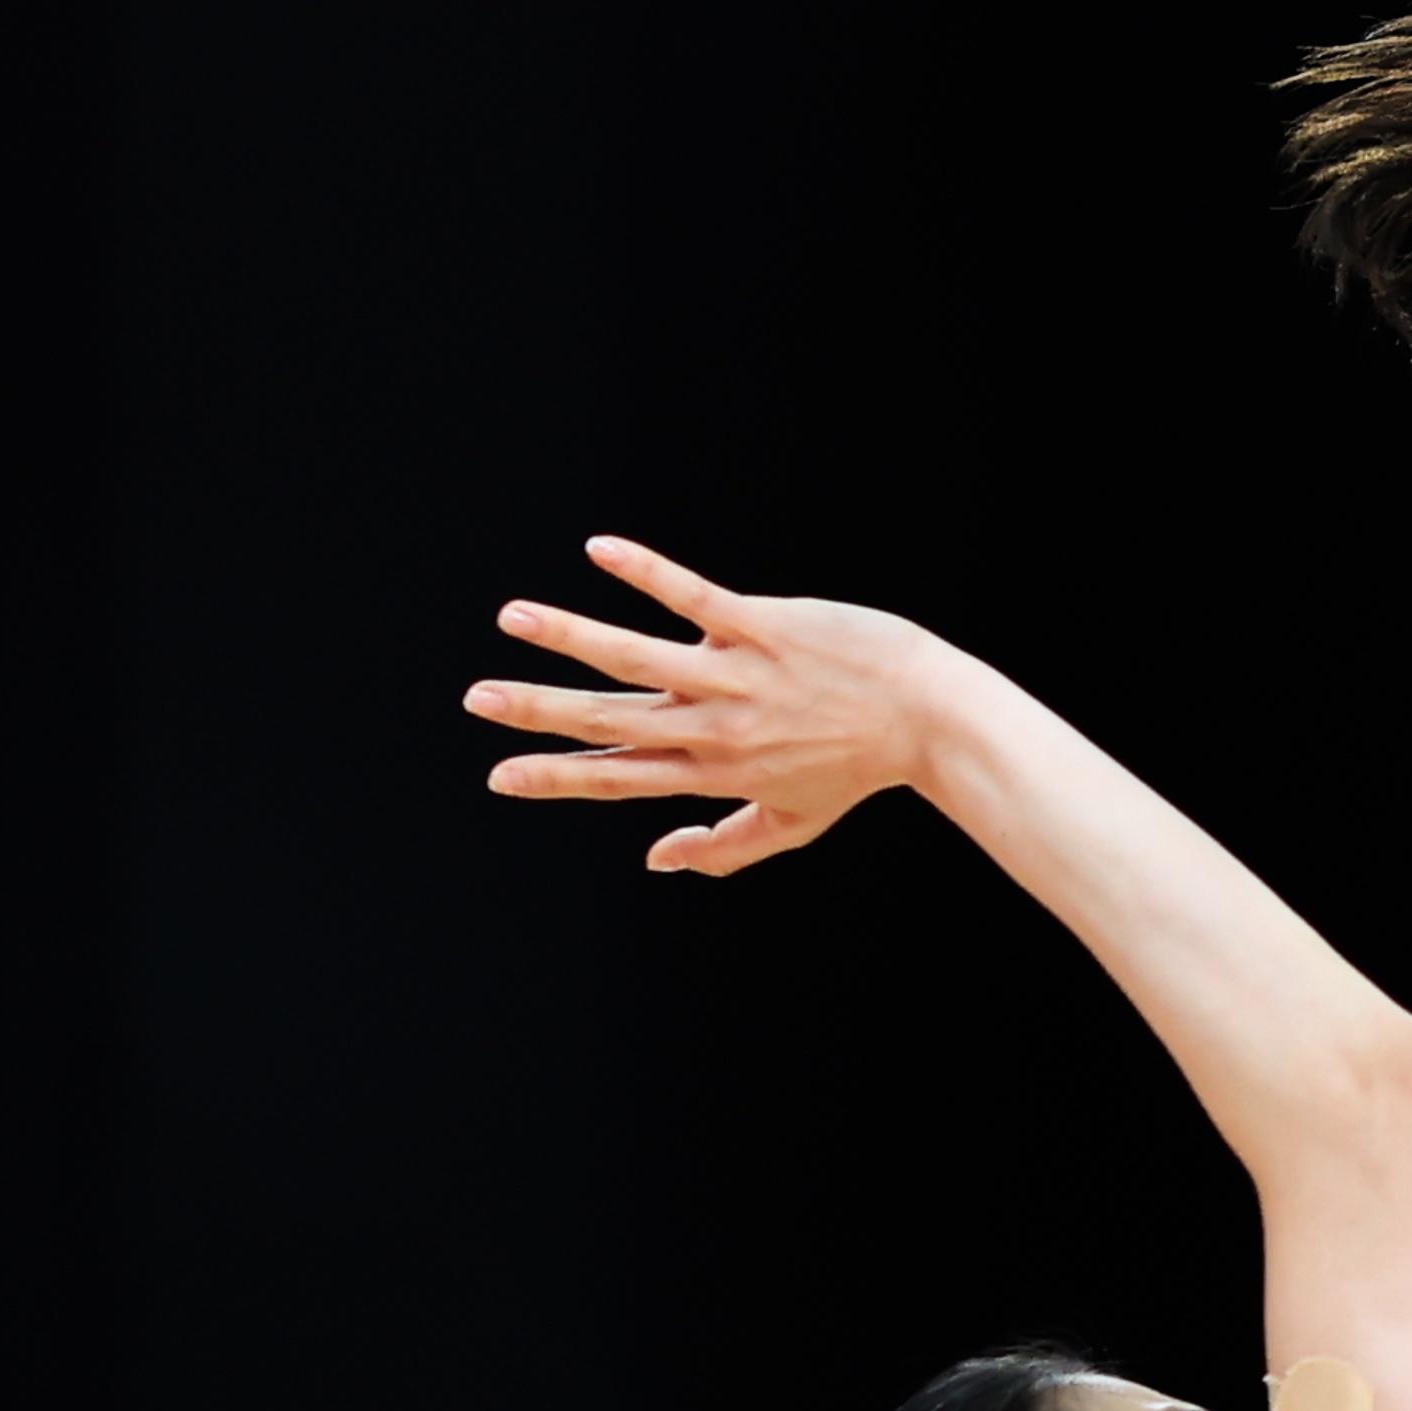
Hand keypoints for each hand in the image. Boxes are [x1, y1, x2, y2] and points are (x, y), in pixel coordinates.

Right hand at [465, 537, 970, 874]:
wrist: (933, 718)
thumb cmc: (863, 768)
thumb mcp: (793, 822)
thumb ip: (721, 846)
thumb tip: (654, 860)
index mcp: (713, 771)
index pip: (620, 777)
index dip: (557, 777)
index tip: (500, 775)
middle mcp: (715, 727)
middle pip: (612, 719)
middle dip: (539, 710)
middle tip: (477, 699)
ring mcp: (737, 675)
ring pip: (637, 654)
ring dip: (570, 635)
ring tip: (513, 618)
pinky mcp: (765, 626)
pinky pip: (693, 597)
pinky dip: (645, 574)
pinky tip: (600, 550)